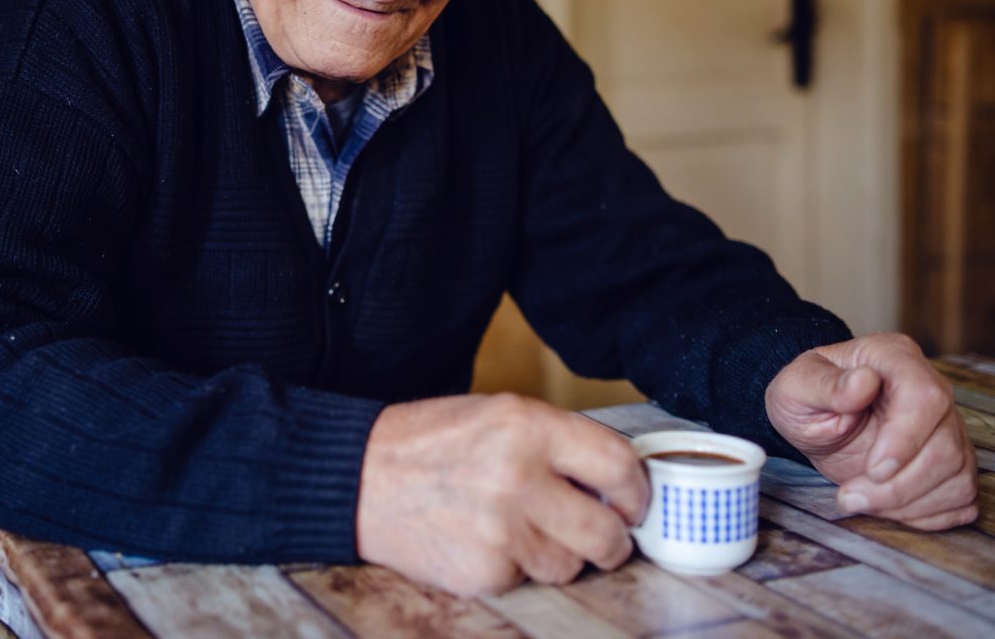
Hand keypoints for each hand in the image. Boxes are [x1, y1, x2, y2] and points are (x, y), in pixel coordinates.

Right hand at [355, 393, 647, 595]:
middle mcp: (518, 476)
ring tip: (521, 530)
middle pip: (607, 532)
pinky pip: (527, 580)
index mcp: (525, 425)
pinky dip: (515, 568)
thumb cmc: (430, 442)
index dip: (636, 491)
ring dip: (558, 555)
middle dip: (613, 540)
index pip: (617, 465)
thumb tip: (617, 484)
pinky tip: (485, 542)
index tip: (633, 502)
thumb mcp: (496, 414)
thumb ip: (557, 443)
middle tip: (604, 536)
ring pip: (570, 565)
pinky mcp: (483, 572)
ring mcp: (500, 530)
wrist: (358, 476)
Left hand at [765, 333, 977, 529]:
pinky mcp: (954, 461)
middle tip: (851, 496)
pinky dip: (926, 513)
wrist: (817, 420)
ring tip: (860, 500)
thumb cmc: (805, 397)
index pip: (925, 397)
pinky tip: (887, 506)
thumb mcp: (795, 388)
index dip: (905, 439)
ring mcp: (949, 427)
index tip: (872, 470)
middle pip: (946, 446)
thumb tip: (863, 382)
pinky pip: (962, 497)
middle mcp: (932, 389)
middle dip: (899, 486)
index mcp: (894, 358)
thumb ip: (824, 385)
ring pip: (958, 475)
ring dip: (907, 503)